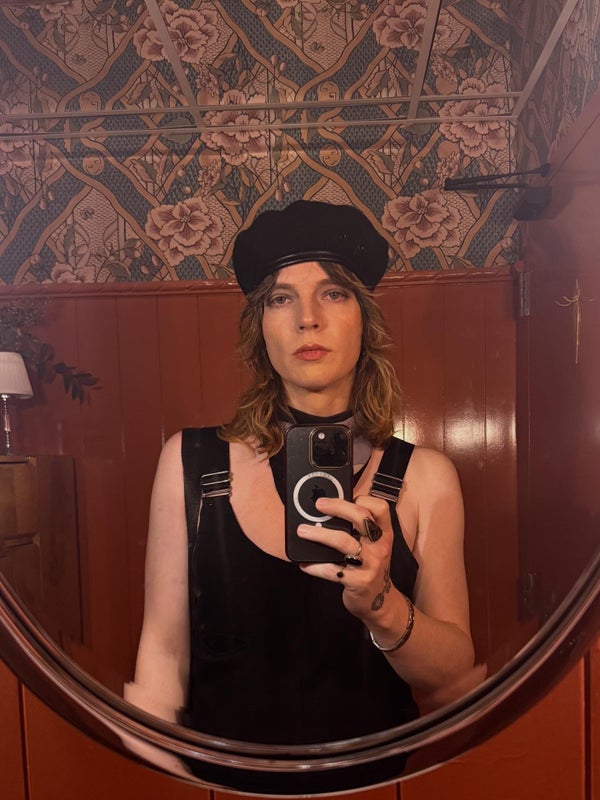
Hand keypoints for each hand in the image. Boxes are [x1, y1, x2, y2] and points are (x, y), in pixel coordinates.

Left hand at [297, 494, 394, 621]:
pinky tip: (304, 563)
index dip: (363, 498)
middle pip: (361, 518)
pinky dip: (315, 565)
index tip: (346, 495)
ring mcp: (370, 564)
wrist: (380, 603)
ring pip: (343, 541)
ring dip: (320, 534)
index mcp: (384, 534)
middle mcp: (380, 546)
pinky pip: (332, 570)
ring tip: (303, 531)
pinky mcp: (357, 581)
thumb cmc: (370, 567)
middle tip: (318, 504)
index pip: (380, 508)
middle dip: (338, 507)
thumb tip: (329, 511)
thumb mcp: (374, 547)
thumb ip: (360, 530)